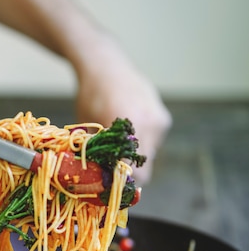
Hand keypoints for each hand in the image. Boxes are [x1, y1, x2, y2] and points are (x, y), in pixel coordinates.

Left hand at [73, 32, 171, 183]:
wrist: (105, 65)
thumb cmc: (90, 97)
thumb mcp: (87, 127)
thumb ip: (97, 154)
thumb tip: (98, 181)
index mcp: (128, 128)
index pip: (135, 172)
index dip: (123, 182)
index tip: (111, 185)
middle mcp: (149, 125)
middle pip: (145, 167)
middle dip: (129, 172)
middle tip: (113, 170)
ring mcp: (159, 121)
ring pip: (150, 155)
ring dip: (136, 156)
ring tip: (119, 144)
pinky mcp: (163, 118)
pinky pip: (154, 141)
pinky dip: (142, 142)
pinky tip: (129, 130)